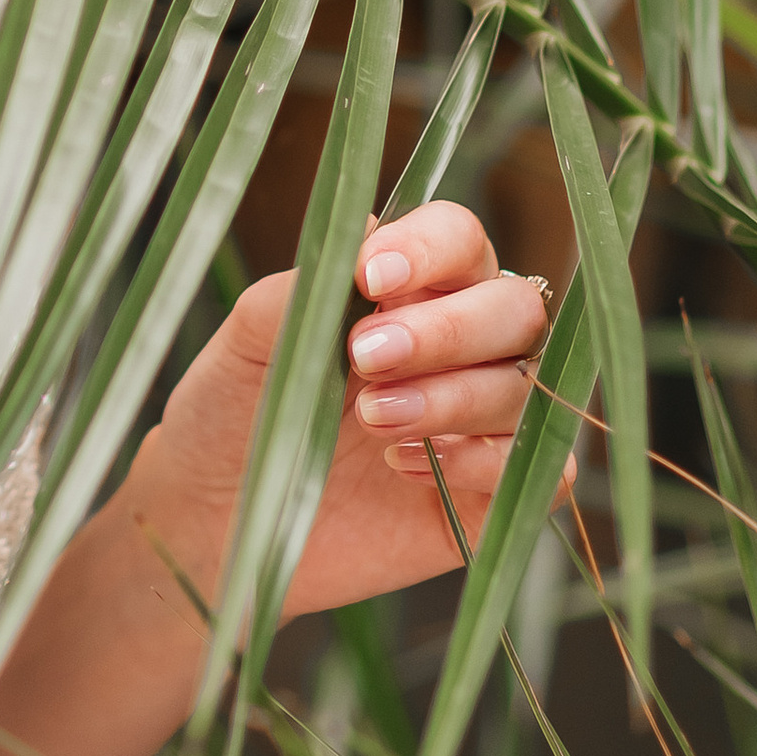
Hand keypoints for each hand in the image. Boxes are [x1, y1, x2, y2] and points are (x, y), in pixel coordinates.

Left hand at [128, 199, 570, 627]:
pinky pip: (540, 467)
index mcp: (410, 288)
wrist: (216, 516)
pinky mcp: (487, 494)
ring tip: (372, 419)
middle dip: (446, 330)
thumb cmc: (232, 408)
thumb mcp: (251, 338)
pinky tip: (405, 466)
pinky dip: (482, 461)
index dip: (430, 249)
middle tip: (366, 357)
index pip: (459, 239)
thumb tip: (363, 245)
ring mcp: (480, 420)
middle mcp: (460, 345)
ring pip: (522, 386)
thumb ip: (310, 289)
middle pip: (512, 309)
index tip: (372, 277)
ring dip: (451, 398)